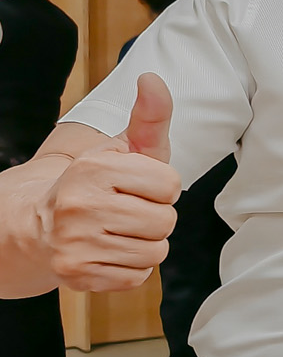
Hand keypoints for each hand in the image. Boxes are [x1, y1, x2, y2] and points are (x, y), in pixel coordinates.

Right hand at [39, 73, 180, 290]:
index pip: (170, 185)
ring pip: (155, 252)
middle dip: (154, 217)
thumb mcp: (124, 148)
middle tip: (126, 211)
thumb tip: (153, 80)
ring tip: (118, 231)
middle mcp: (80, 204)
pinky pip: (137, 277)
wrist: (38, 224)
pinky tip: (109, 251)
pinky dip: (130, 267)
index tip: (137, 186)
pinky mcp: (77, 274)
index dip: (161, 187)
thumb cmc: (97, 184)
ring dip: (145, 244)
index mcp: (94, 168)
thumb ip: (149, 117)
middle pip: (165, 221)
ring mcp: (76, 242)